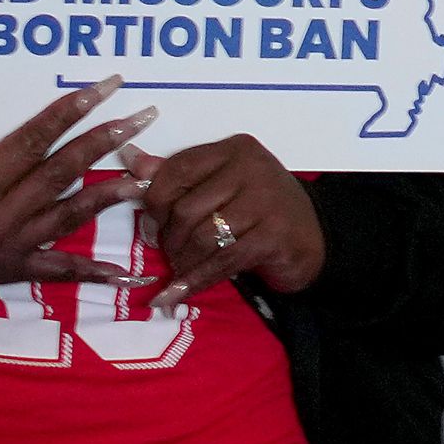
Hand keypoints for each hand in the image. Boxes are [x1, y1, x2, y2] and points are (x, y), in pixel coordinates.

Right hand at [0, 81, 160, 291]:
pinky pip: (59, 271)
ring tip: (143, 176)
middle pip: (62, 172)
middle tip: (142, 117)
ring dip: (109, 194)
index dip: (72, 110)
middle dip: (105, 141)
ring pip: (70, 216)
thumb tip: (42, 128)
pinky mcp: (12, 272)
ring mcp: (10, 247)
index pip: (35, 139)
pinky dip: (92, 271)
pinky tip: (124, 271)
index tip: (107, 86)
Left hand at [124, 133, 325, 308]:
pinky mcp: (274, 236)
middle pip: (186, 208)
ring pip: (202, 237)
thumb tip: (131, 159)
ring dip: (183, 262)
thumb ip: (178, 174)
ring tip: (179, 270)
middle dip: (169, 239)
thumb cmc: (261, 209)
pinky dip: (195, 281)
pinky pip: (223, 261)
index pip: (177, 170)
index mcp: (233, 150)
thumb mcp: (222, 184)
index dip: (155, 202)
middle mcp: (251, 169)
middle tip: (169, 253)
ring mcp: (266, 201)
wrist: (313, 237)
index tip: (152, 224)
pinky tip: (178, 293)